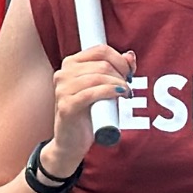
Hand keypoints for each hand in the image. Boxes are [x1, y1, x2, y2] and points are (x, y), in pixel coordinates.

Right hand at [46, 43, 138, 172]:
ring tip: (126, 95)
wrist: (71, 142)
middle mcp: (63, 74)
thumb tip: (130, 55)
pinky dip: (110, 92)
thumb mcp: (104, 88)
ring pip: (99, 77)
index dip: (119, 59)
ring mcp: (62, 90)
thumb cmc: (88, 114)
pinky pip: (93, 93)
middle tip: (128, 88)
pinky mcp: (66, 106)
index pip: (100, 50)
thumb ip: (117, 70)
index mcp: (70, 64)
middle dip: (121, 75)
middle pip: (102, 64)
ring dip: (119, 85)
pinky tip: (120, 96)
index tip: (128, 74)